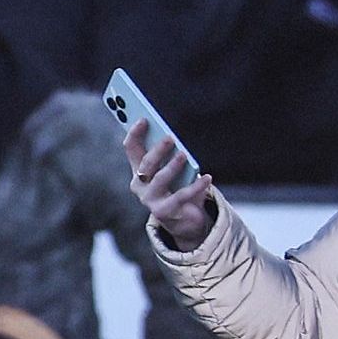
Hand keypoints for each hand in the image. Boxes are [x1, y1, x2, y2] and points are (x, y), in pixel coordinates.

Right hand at [123, 112, 219, 248]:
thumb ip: (169, 155)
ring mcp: (149, 199)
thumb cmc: (177, 188)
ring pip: (159, 179)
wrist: (183, 219)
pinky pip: (181, 196)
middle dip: (157, 150)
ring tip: (184, 155)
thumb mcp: (171, 169)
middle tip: (170, 138)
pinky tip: (207, 177)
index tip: (144, 119)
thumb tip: (172, 138)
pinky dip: (195, 186)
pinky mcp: (163, 212)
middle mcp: (139, 184)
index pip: (131, 148)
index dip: (135, 133)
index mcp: (138, 169)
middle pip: (145, 164)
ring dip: (172, 166)